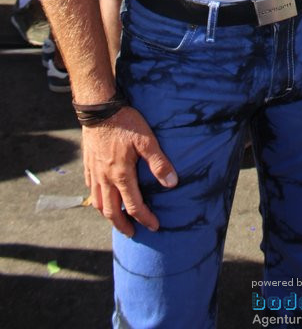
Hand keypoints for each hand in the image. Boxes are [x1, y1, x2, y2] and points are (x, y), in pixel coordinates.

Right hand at [83, 106, 177, 236]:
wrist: (99, 109)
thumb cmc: (125, 122)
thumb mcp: (147, 140)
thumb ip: (159, 163)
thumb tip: (172, 183)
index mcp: (121, 175)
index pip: (134, 206)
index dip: (145, 219)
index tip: (154, 226)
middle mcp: (105, 179)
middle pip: (112, 211)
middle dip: (123, 225)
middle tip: (132, 233)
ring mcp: (95, 172)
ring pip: (98, 203)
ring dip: (108, 215)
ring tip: (117, 219)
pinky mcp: (88, 164)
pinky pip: (90, 189)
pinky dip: (96, 199)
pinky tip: (102, 197)